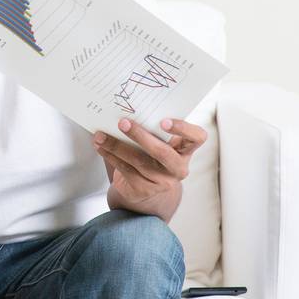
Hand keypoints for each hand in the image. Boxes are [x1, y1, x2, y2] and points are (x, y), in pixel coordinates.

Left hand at [93, 117, 207, 220]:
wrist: (146, 187)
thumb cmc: (152, 155)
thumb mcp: (159, 143)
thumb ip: (153, 129)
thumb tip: (126, 108)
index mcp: (185, 150)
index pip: (197, 138)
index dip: (183, 128)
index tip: (164, 121)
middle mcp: (178, 167)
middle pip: (162, 152)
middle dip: (140, 136)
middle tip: (122, 123)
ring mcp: (162, 181)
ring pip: (138, 161)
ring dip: (116, 145)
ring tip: (101, 135)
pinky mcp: (145, 189)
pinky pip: (125, 170)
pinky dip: (110, 156)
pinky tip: (101, 147)